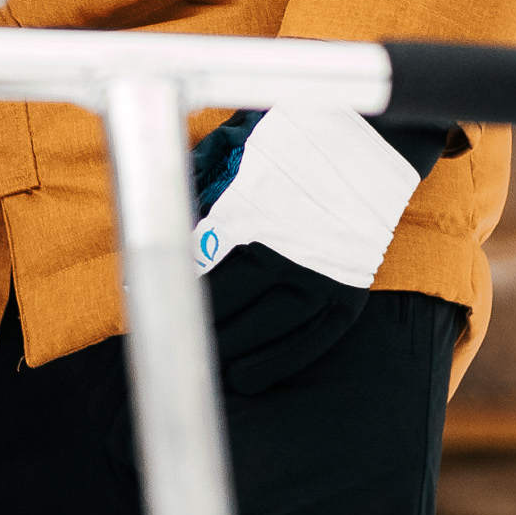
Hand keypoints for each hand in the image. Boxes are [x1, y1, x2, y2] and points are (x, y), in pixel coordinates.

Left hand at [186, 107, 463, 390]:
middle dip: (195, 323)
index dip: (168, 283)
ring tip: (202, 368)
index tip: (140, 295)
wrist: (375, 138)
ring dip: (233, 350)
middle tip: (167, 338)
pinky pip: (312, 339)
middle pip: (229, 300)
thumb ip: (202, 179)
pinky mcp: (349, 290)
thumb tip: (168, 217)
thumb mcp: (238, 143)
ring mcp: (323, 272)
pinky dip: (279, 361)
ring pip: (268, 327)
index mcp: (254, 209)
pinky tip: (249, 377)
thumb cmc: (294, 137)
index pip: (198, 260)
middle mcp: (288, 245)